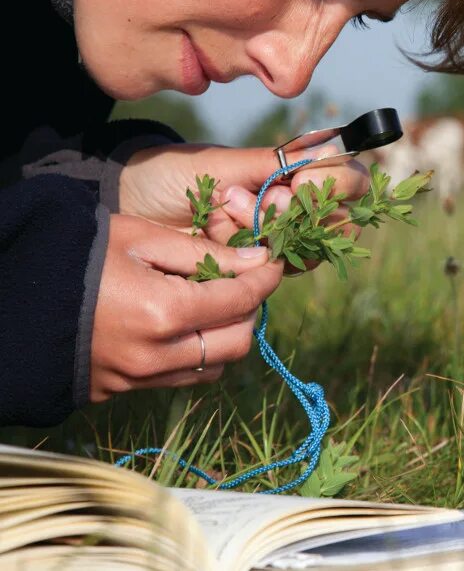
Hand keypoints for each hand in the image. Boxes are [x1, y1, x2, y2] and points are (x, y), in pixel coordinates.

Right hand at [90, 214, 283, 401]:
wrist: (10, 299)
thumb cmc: (75, 254)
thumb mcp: (139, 238)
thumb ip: (204, 253)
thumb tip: (256, 261)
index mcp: (163, 313)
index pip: (240, 301)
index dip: (265, 280)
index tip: (272, 265)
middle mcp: (156, 356)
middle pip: (237, 342)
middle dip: (249, 311)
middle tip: (241, 283)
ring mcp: (137, 379)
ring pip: (213, 367)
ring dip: (225, 337)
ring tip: (211, 304)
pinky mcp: (121, 391)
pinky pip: (180, 378)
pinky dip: (195, 354)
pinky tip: (181, 326)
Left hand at [117, 144, 370, 248]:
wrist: (126, 207)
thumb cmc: (171, 174)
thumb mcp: (223, 163)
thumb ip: (275, 164)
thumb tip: (329, 149)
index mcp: (293, 175)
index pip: (349, 181)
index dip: (340, 183)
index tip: (304, 179)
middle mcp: (293, 210)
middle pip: (337, 221)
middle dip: (302, 210)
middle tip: (266, 197)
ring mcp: (274, 243)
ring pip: (307, 249)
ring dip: (269, 230)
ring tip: (227, 210)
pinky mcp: (251, 273)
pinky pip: (273, 272)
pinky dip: (247, 254)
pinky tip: (215, 233)